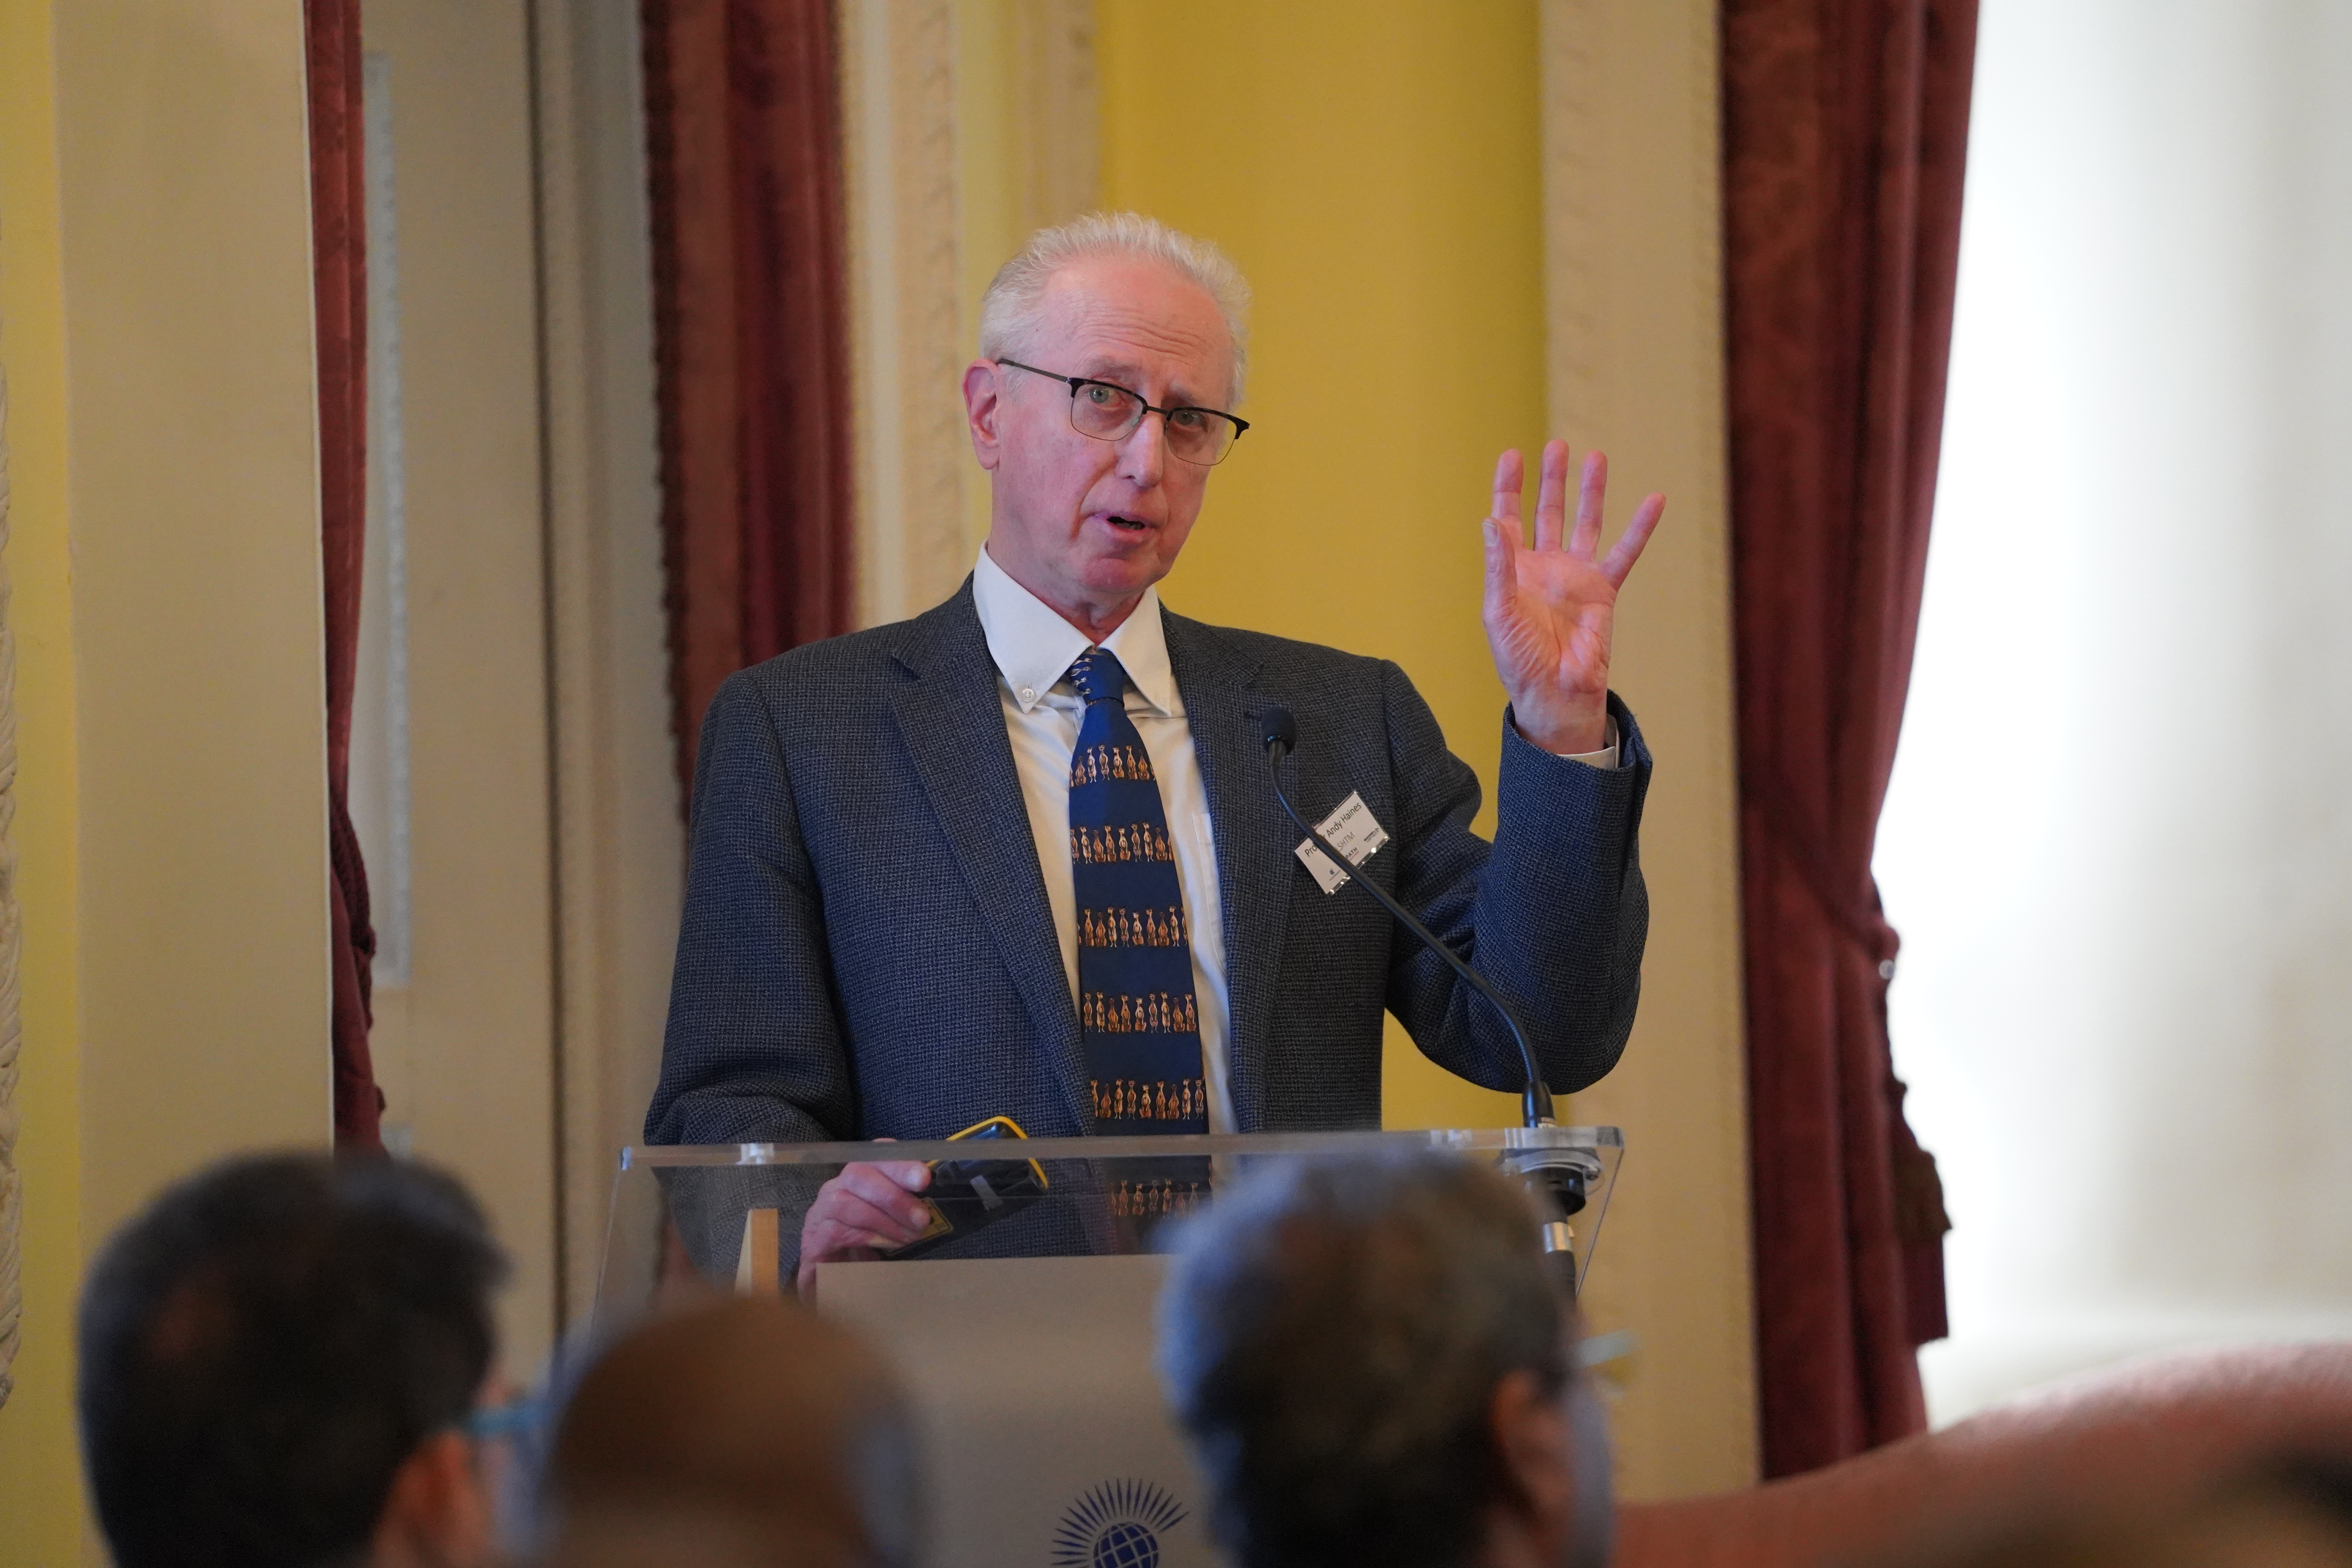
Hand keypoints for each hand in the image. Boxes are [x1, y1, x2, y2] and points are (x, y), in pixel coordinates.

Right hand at [796, 1152, 932, 1294]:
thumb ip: (907, 1209)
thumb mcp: (891, 1222)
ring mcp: (821, 1212)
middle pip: (857, 1173)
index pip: (875, 1156)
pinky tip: (886, 1245)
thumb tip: (933, 1209)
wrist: (830, 1278)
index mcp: (858, 1178)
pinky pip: (836, 1230)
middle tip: (922, 1218)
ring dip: (883, 1220)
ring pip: (845, 1202)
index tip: (923, 1178)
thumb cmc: (866, 1245)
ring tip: (909, 1236)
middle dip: (894, 1194)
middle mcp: (835, 1187)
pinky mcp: (813, 1239)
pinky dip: (866, 1236)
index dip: (898, 1163)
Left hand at [1482, 440, 1663, 754]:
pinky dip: (1640, 526)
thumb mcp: (1499, 611)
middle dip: (1551, 480)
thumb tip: (1490, 521)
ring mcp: (1576, 576)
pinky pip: (1625, 551)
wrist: (1555, 693)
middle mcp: (1544, 567)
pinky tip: (1654, 499)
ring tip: (1595, 456)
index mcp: (1513, 570)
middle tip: (1556, 446)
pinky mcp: (1604, 589)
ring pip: (1585, 522)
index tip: (1512, 455)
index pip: (1508, 519)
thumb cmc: (1519, 659)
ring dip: (1589, 491)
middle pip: (1548, 512)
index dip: (1508, 488)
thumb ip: (1498, 565)